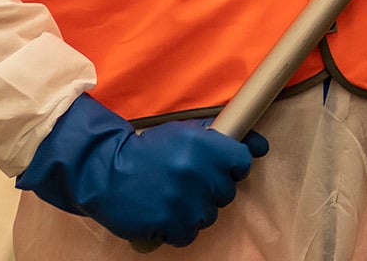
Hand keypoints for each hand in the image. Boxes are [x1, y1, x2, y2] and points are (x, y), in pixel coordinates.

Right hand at [17, 93, 269, 247]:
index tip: (218, 167)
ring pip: (209, 216)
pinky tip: (165, 212)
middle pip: (227, 193)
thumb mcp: (184, 132)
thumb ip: (222, 137)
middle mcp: (196, 171)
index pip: (242, 162)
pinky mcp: (167, 223)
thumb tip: (261, 146)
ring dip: (194, 209)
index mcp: (203, 144)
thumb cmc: (148, 149)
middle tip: (187, 181)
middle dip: (211, 189)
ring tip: (173, 196)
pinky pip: (189, 234)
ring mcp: (183, 200)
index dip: (231, 166)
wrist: (105, 170)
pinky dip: (178, 228)